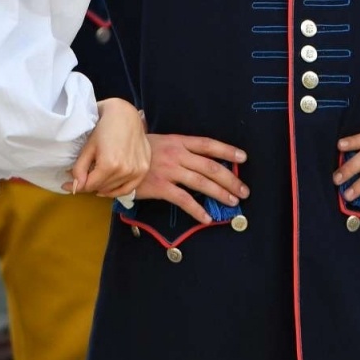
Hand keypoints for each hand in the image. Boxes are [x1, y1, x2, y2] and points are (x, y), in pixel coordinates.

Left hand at [67, 99, 150, 198]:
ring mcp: (137, 171)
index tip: (67, 185)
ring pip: (113, 189)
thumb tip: (75, 187)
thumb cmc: (104, 127)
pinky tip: (109, 187)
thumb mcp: (88, 147)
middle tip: (81, 178)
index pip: (89, 186)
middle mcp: (125, 171)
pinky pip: (129, 188)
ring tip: (95, 179)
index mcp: (109, 165)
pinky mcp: (144, 169)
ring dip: (102, 187)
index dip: (76, 186)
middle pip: (101, 188)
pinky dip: (118, 190)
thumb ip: (80, 169)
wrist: (126, 115)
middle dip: (89, 185)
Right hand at [135, 134, 249, 223]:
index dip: (227, 151)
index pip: (208, 144)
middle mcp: (177, 155)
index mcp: (179, 142)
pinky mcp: (160, 187)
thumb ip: (179, 146)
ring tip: (233, 202)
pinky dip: (197, 210)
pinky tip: (206, 218)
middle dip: (230, 179)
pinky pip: (183, 200)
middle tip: (243, 190)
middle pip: (211, 167)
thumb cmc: (138, 151)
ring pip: (202, 183)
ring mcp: (170, 171)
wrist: (116, 159)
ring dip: (220, 193)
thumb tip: (197, 149)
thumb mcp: (160, 140)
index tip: (243, 157)